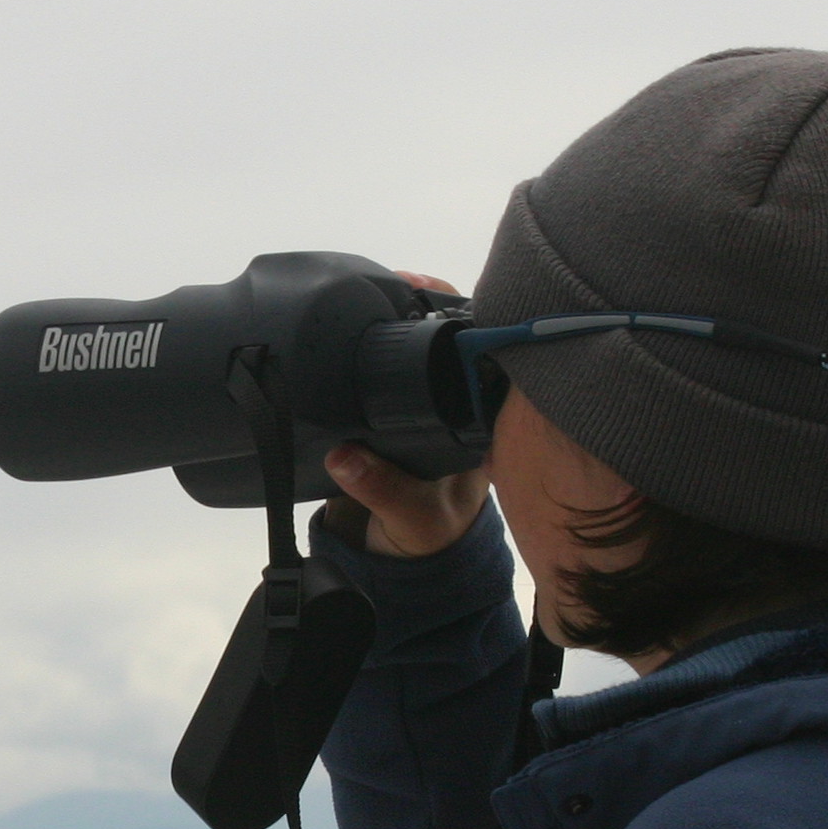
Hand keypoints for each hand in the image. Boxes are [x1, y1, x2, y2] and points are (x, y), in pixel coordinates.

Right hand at [324, 273, 489, 556]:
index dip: (461, 313)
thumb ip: (381, 489)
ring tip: (367, 286)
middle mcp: (463, 396)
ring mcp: (433, 395)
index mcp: (484, 417)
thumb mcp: (412, 516)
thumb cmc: (430, 528)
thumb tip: (343, 455)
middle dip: (425, 300)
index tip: (426, 291)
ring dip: (397, 311)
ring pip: (422, 339)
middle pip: (453, 331)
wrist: (411, 549)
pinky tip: (351, 314)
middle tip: (391, 279)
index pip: (484, 346)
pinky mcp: (399, 401)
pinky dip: (374, 332)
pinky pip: (392, 356)